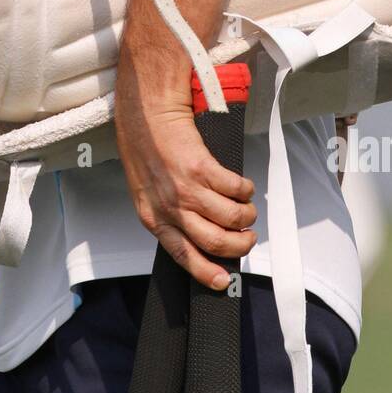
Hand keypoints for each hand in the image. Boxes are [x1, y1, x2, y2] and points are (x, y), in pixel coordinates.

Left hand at [114, 45, 257, 288]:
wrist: (147, 111)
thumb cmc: (144, 146)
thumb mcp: (147, 189)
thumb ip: (168, 213)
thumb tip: (198, 232)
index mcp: (153, 217)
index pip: (183, 255)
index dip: (206, 272)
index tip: (222, 281)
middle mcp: (170, 207)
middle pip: (214, 242)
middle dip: (239, 245)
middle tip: (248, 239)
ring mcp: (186, 189)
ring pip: (231, 218)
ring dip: (246, 217)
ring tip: (247, 210)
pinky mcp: (203, 169)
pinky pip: (237, 189)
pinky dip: (246, 190)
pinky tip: (244, 186)